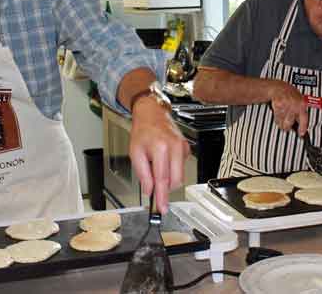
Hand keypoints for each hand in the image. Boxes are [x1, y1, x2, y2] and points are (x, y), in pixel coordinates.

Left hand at [129, 96, 189, 212]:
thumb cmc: (143, 131)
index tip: (162, 208)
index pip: (162, 179)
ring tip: (156, 166)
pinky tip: (164, 160)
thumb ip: (143, 174)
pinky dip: (172, 169)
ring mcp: (183, 148)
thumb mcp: (135, 152)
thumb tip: (149, 190)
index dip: (162, 196)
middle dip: (166, 188)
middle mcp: (174, 147)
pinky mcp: (186, 148)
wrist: (152, 114)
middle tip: (156, 190)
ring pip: (180, 176)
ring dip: (168, 178)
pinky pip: (181, 167)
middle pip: (175, 180)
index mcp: (160, 148)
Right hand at [268, 80, 307, 135]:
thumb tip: (300, 126)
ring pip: (282, 121)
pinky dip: (277, 117)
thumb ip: (301, 113)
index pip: (304, 119)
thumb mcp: (300, 101)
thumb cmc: (291, 95)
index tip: (301, 134)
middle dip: (287, 126)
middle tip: (286, 126)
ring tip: (282, 116)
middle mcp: (295, 105)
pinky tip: (278, 112)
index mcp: (302, 104)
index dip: (302, 128)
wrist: (279, 88)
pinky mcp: (278, 105)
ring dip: (281, 122)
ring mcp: (286, 105)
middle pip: (289, 123)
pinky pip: (277, 117)